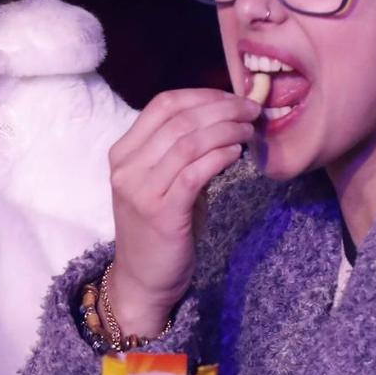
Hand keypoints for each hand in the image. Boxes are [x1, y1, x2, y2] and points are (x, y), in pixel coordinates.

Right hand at [106, 89, 257, 334]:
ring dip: (226, 130)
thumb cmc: (159, 228)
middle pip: (179, 119)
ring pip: (188, 142)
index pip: (162, 105)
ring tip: (250, 130)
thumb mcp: (163, 182)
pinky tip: (237, 154)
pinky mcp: (162, 213)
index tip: (233, 98)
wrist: (143, 279)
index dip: (202, 95)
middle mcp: (127, 168)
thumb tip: (225, 119)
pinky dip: (219, 156)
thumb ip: (182, 152)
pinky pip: (195, 173)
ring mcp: (141, 190)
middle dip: (222, 108)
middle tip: (252, 110)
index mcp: (123, 153)